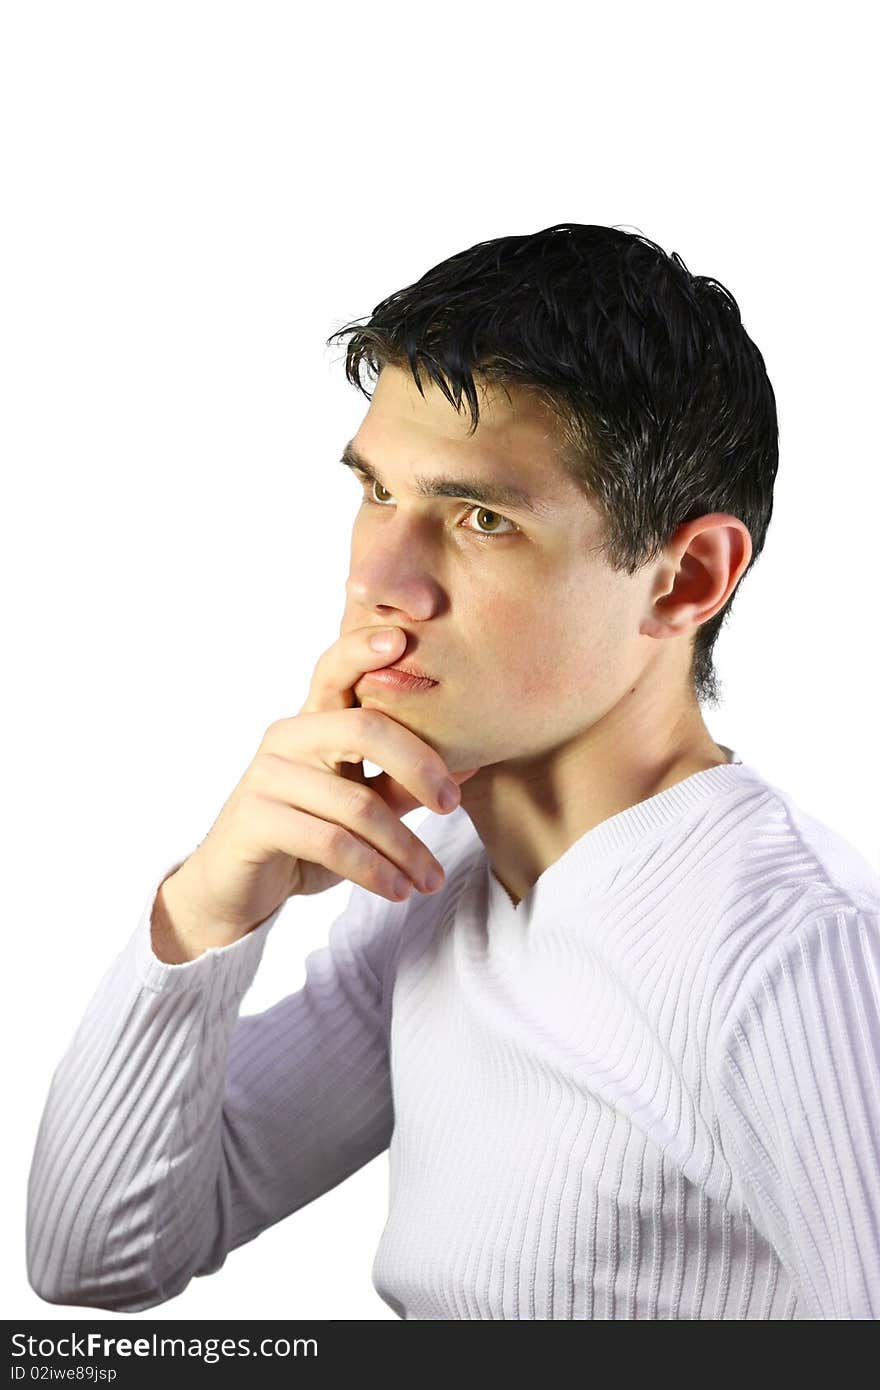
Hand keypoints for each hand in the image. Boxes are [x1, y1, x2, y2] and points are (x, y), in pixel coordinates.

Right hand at [160, 624, 480, 949]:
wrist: (237, 889)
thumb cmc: (306, 838)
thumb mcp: (361, 807)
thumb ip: (402, 783)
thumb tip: (469, 764)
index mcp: (313, 721)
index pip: (337, 671)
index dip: (363, 648)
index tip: (402, 637)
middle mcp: (287, 737)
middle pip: (364, 728)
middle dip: (419, 765)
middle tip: (452, 805)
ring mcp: (267, 775)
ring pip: (357, 804)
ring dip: (405, 849)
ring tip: (430, 879)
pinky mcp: (256, 818)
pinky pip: (332, 842)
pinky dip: (375, 871)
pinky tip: (398, 890)